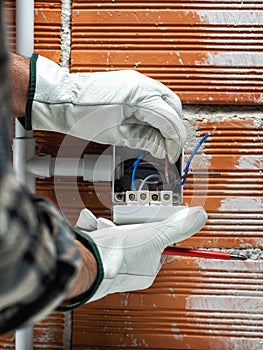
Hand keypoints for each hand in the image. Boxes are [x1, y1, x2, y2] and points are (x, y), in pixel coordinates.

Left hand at [29, 54, 185, 161]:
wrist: (62, 100)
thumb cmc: (81, 115)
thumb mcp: (116, 135)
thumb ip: (144, 140)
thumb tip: (162, 149)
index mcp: (139, 95)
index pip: (169, 119)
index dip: (174, 140)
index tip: (172, 154)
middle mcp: (142, 83)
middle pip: (173, 107)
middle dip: (174, 129)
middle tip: (169, 148)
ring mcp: (137, 81)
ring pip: (166, 101)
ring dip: (167, 121)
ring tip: (161, 139)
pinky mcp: (132, 84)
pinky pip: (155, 98)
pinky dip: (157, 113)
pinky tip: (151, 125)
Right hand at [75, 206, 206, 301]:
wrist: (84, 262)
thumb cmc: (119, 256)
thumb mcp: (155, 236)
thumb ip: (177, 227)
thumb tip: (199, 216)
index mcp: (148, 268)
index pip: (160, 244)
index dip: (157, 228)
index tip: (152, 219)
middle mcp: (130, 267)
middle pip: (136, 236)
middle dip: (130, 225)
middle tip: (126, 224)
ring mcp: (111, 261)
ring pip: (116, 234)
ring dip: (112, 225)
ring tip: (107, 227)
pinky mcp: (95, 254)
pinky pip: (99, 236)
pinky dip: (97, 228)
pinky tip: (95, 228)